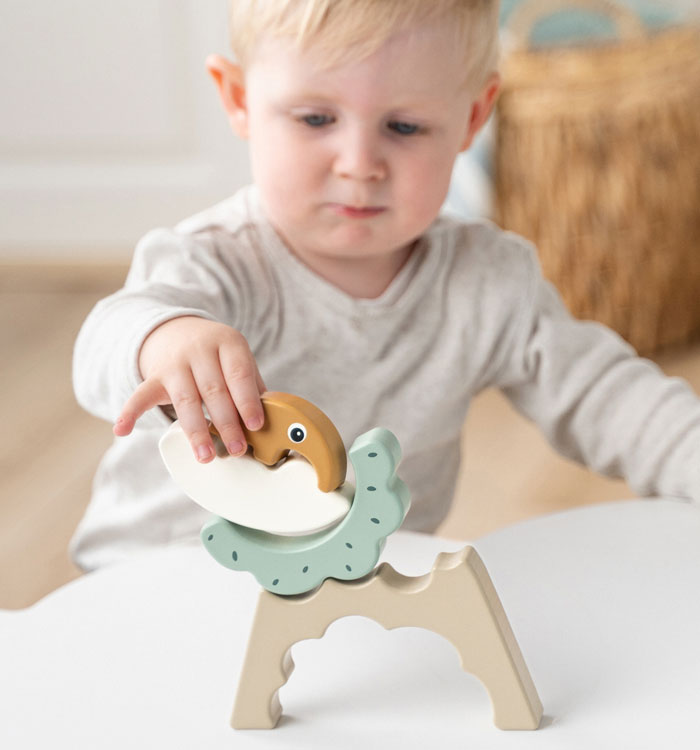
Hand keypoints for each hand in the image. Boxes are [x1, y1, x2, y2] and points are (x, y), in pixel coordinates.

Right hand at [113, 316, 265, 461]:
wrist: (177, 331)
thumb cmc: (218, 356)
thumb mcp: (238, 360)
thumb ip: (253, 386)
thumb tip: (273, 421)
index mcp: (229, 343)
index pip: (239, 374)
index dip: (247, 400)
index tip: (256, 425)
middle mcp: (200, 349)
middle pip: (214, 390)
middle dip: (226, 423)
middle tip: (238, 449)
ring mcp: (174, 362)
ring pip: (185, 399)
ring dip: (196, 430)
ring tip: (207, 456)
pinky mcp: (154, 376)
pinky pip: (141, 395)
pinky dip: (130, 412)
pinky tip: (122, 431)